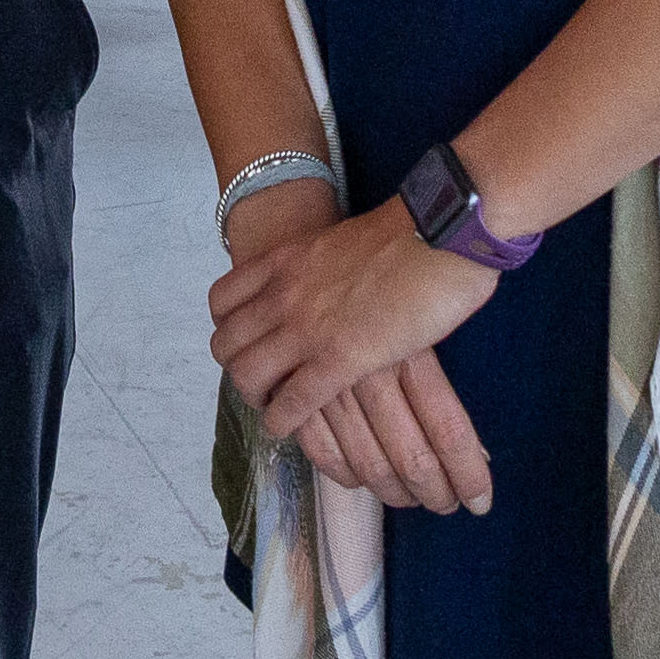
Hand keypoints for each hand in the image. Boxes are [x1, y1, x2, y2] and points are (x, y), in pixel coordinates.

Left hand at [211, 195, 501, 489]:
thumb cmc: (407, 232)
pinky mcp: (337, 360)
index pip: (221, 301)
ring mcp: (305, 329)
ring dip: (255, 397)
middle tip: (261, 379)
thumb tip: (329, 285)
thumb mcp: (341, 241)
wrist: (438, 234)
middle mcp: (282, 295)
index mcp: (284, 260)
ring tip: (274, 405)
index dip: (227, 327)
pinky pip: (290, 403)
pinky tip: (290, 425)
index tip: (249, 340)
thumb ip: (322, 266)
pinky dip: (282, 420)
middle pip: (226, 344)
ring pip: (247, 376)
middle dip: (237, 367)